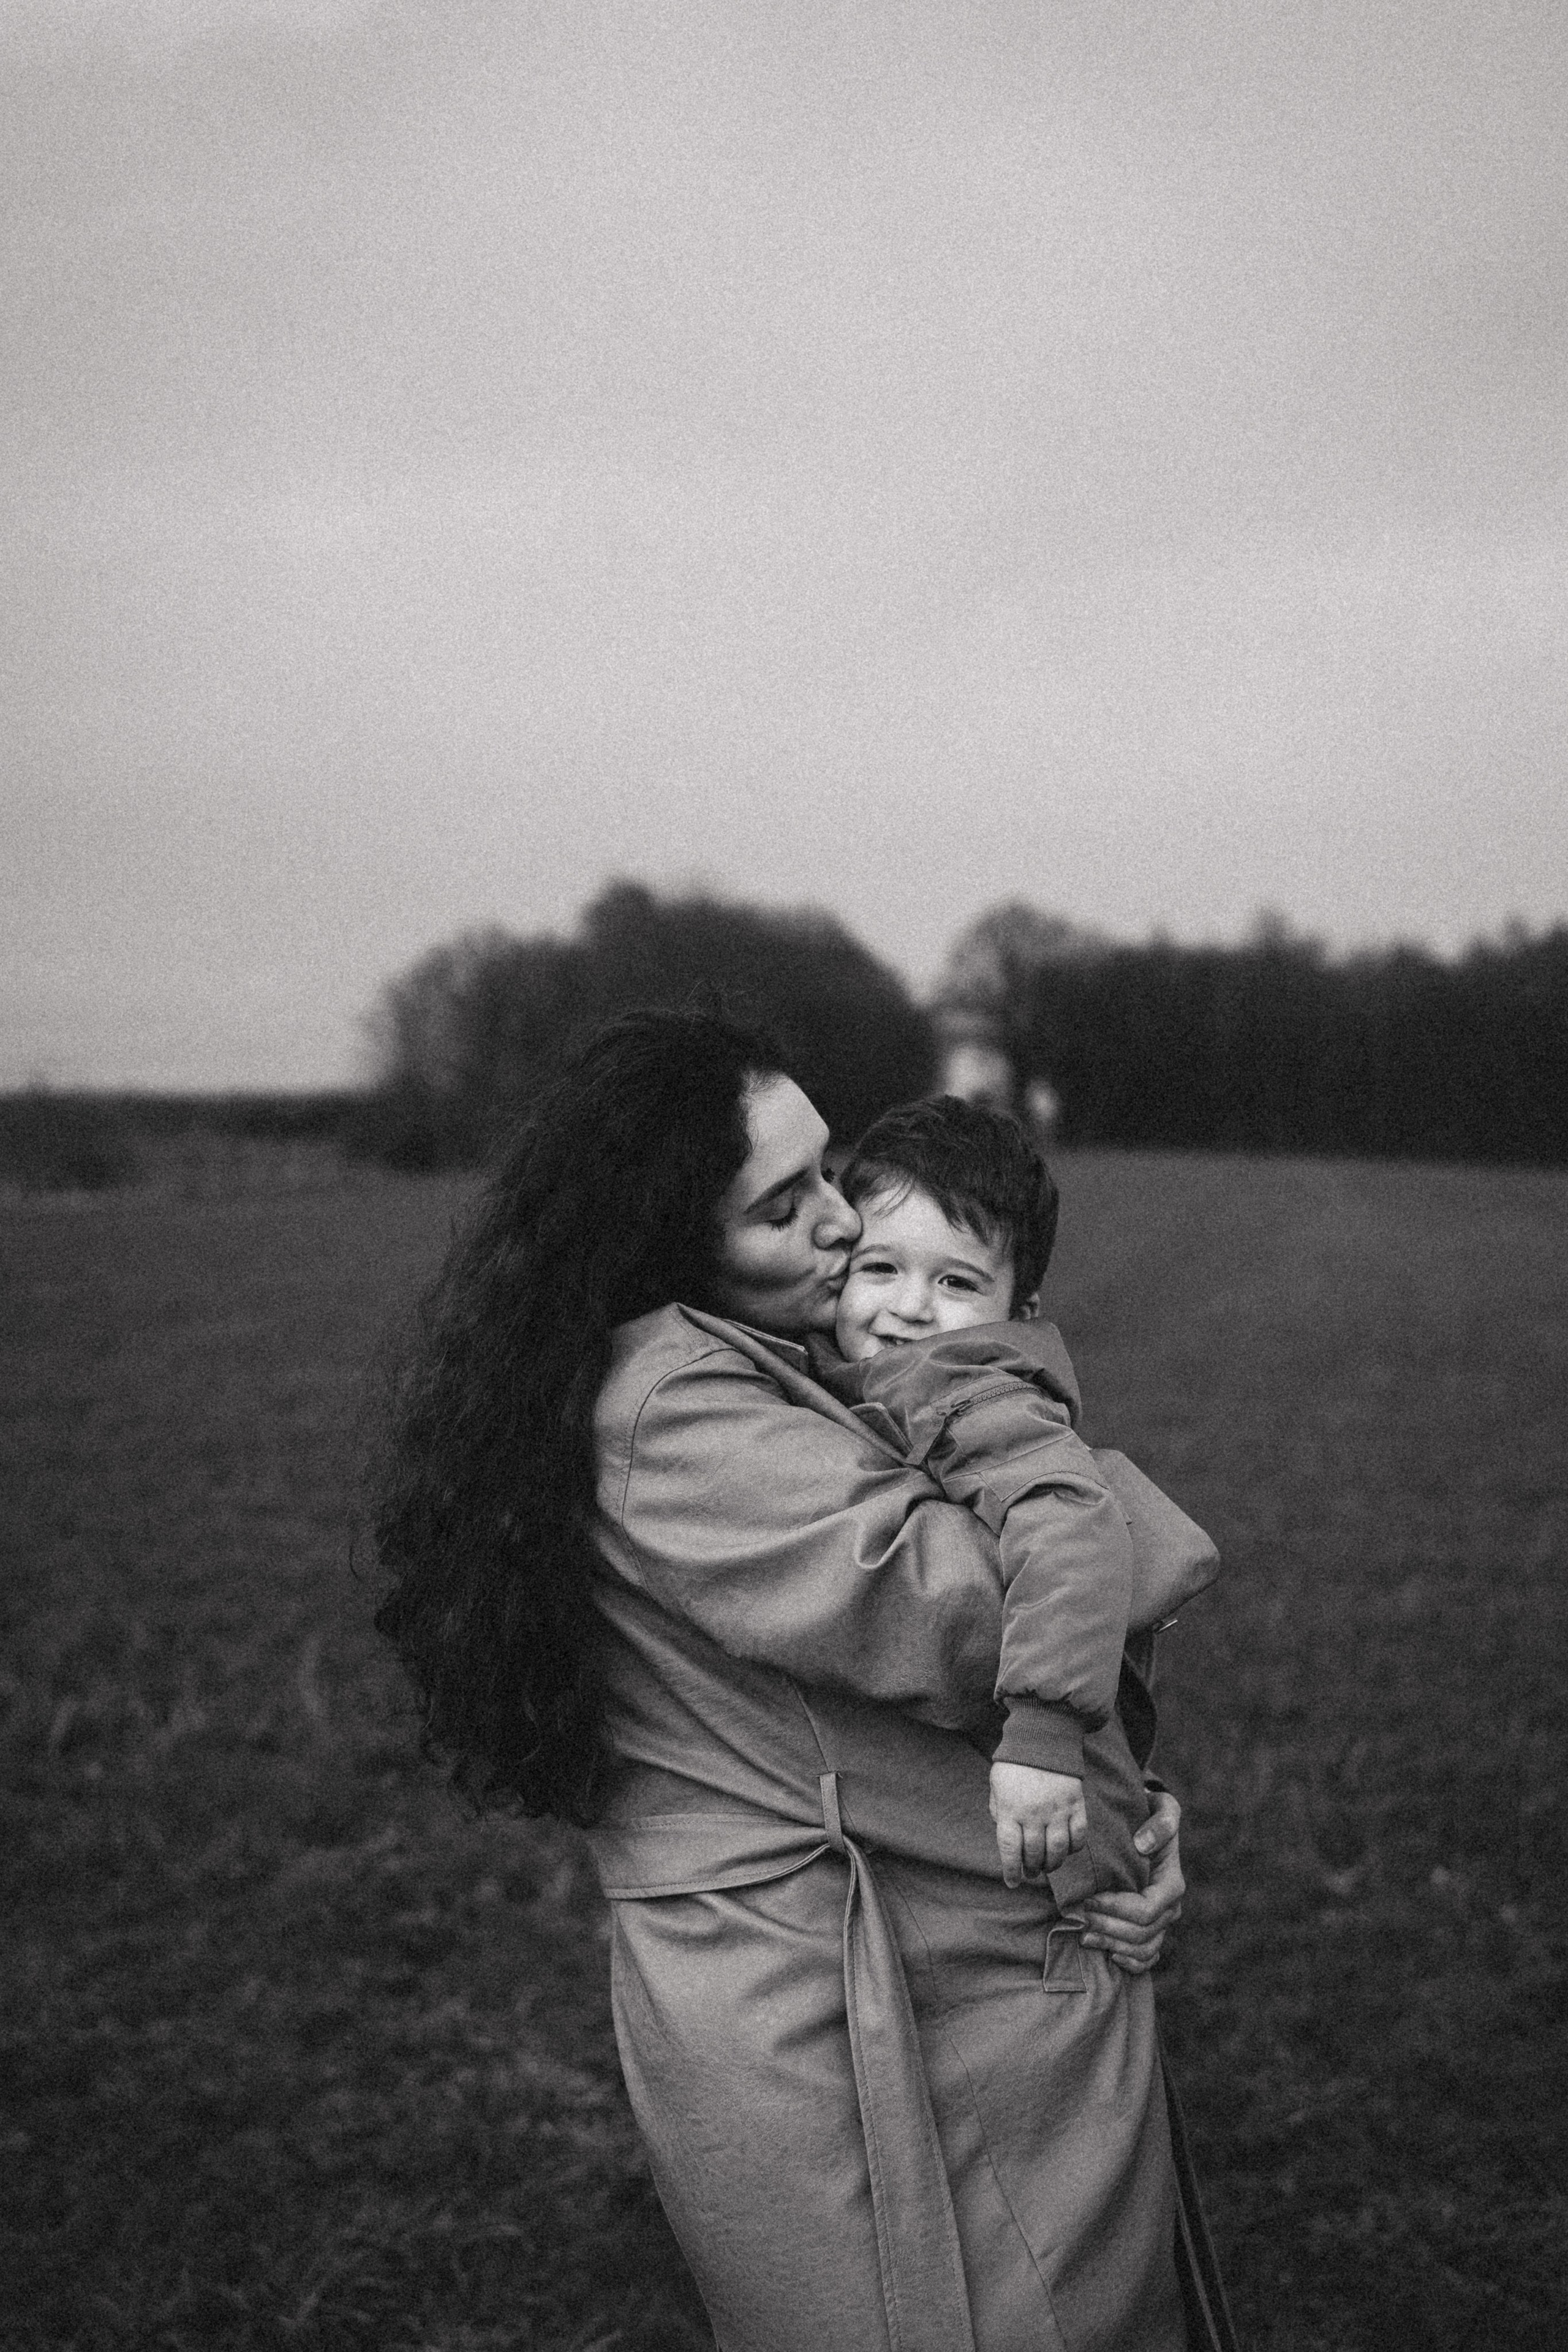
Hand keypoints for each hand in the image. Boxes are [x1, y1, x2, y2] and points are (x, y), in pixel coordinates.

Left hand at [989, 1762, 1086, 1889]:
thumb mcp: (996, 1786)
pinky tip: (1067, 1849)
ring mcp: (1057, 1810)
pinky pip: (1079, 1836)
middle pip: (1034, 1854)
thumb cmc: (1015, 1764)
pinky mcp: (1076, 1804)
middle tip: (1030, 1872)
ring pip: (1058, 1850)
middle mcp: (1033, 1813)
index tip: (1012, 1883)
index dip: (1010, 1870)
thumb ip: (999, 1812)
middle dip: (1031, 1869)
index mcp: (1010, 1809)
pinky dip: (1074, 1848)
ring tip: (1048, 1866)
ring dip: (1052, 1864)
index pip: (1009, 1850)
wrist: (1043, 1737)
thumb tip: (1008, 1837)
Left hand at [1079, 1790, 1183, 1973]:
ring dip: (1111, 1945)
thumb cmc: (1150, 1815)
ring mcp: (1162, 1924)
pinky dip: (1128, 1962)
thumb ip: (1161, 1822)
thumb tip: (1143, 1844)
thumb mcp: (1161, 1807)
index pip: (1146, 1910)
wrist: (1145, 1826)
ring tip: (1083, 1934)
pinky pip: (1146, 1960)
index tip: (1089, 1898)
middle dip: (1106, 1926)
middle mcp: (1170, 1908)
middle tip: (1077, 1915)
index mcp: (1172, 1883)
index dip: (1116, 1909)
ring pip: (1142, 1950)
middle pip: (1140, 1933)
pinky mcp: (1152, 1932)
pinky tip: (1107, 1953)